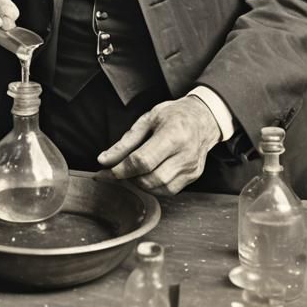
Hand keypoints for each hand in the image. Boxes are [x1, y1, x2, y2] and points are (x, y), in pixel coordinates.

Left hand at [97, 96, 221, 195]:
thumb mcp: (147, 120)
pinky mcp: (194, 176)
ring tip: (133, 172)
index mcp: (173, 134)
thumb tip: (104, 160)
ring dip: (140, 184)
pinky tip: (148, 175)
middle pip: (151, 178)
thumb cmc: (174, 115)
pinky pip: (169, 190)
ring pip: (159, 188)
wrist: (203, 118)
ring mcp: (191, 167)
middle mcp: (185, 154)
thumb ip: (125, 142)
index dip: (122, 169)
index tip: (107, 171)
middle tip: (118, 171)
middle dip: (129, 178)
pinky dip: (154, 187)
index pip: (143, 160)